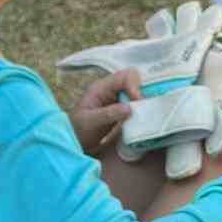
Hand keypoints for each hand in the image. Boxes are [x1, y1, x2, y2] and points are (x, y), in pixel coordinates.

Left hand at [59, 1, 221, 169]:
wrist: (71, 144)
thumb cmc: (76, 131)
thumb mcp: (90, 123)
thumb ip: (108, 114)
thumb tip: (129, 107)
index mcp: (100, 88)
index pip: (124, 76)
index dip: (134, 86)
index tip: (138, 102)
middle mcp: (110, 91)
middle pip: (134, 80)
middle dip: (143, 89)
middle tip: (146, 106)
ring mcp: (116, 101)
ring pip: (137, 92)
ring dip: (145, 99)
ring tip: (151, 111)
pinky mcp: (121, 112)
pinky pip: (136, 105)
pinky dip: (143, 109)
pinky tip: (147, 117)